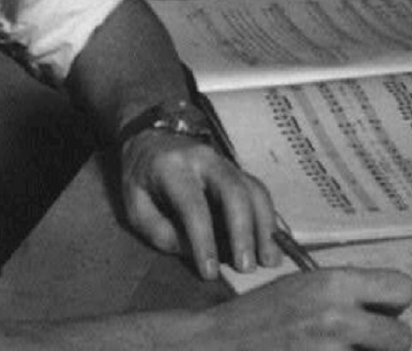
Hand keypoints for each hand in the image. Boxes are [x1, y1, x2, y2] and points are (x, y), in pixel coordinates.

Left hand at [119, 129, 280, 278]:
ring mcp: (224, 162)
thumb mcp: (136, 206)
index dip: (204, 241)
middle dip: (244, 231)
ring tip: (270, 260)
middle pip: (233, 191)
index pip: (193, 205)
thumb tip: (196, 253)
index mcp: (172, 167)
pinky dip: (269, 218)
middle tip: (247, 267)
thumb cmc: (141, 177)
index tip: (210, 272)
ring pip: (253, 189)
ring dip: (265, 226)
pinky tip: (275, 241)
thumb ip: (162, 232)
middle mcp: (204, 159)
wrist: (151, 138)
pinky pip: (258, 191)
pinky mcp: (237, 170)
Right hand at [200, 268, 411, 350]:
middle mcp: (338, 318)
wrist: (220, 347)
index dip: (394, 302)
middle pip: (403, 336)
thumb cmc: (257, 318)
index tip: (382, 310)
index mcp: (332, 284)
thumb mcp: (300, 286)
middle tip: (362, 340)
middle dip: (386, 341)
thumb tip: (387, 305)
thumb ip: (344, 292)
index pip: (403, 288)